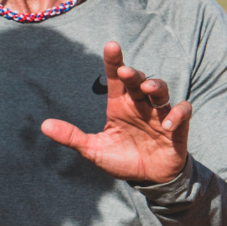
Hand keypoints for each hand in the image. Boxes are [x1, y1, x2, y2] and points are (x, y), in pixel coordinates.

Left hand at [41, 41, 190, 182]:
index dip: (113, 61)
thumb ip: (72, 137)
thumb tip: (44, 125)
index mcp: (119, 106)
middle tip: (125, 72)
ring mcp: (158, 114)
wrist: (149, 179)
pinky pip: (182, 111)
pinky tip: (167, 123)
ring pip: (161, 90)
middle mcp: (139, 105)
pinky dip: (177, 113)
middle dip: (133, 74)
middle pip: (138, 80)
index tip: (111, 46)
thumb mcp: (94, 150)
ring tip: (147, 89)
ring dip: (156, 86)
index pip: (115, 79)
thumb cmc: (122, 160)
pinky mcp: (177, 127)